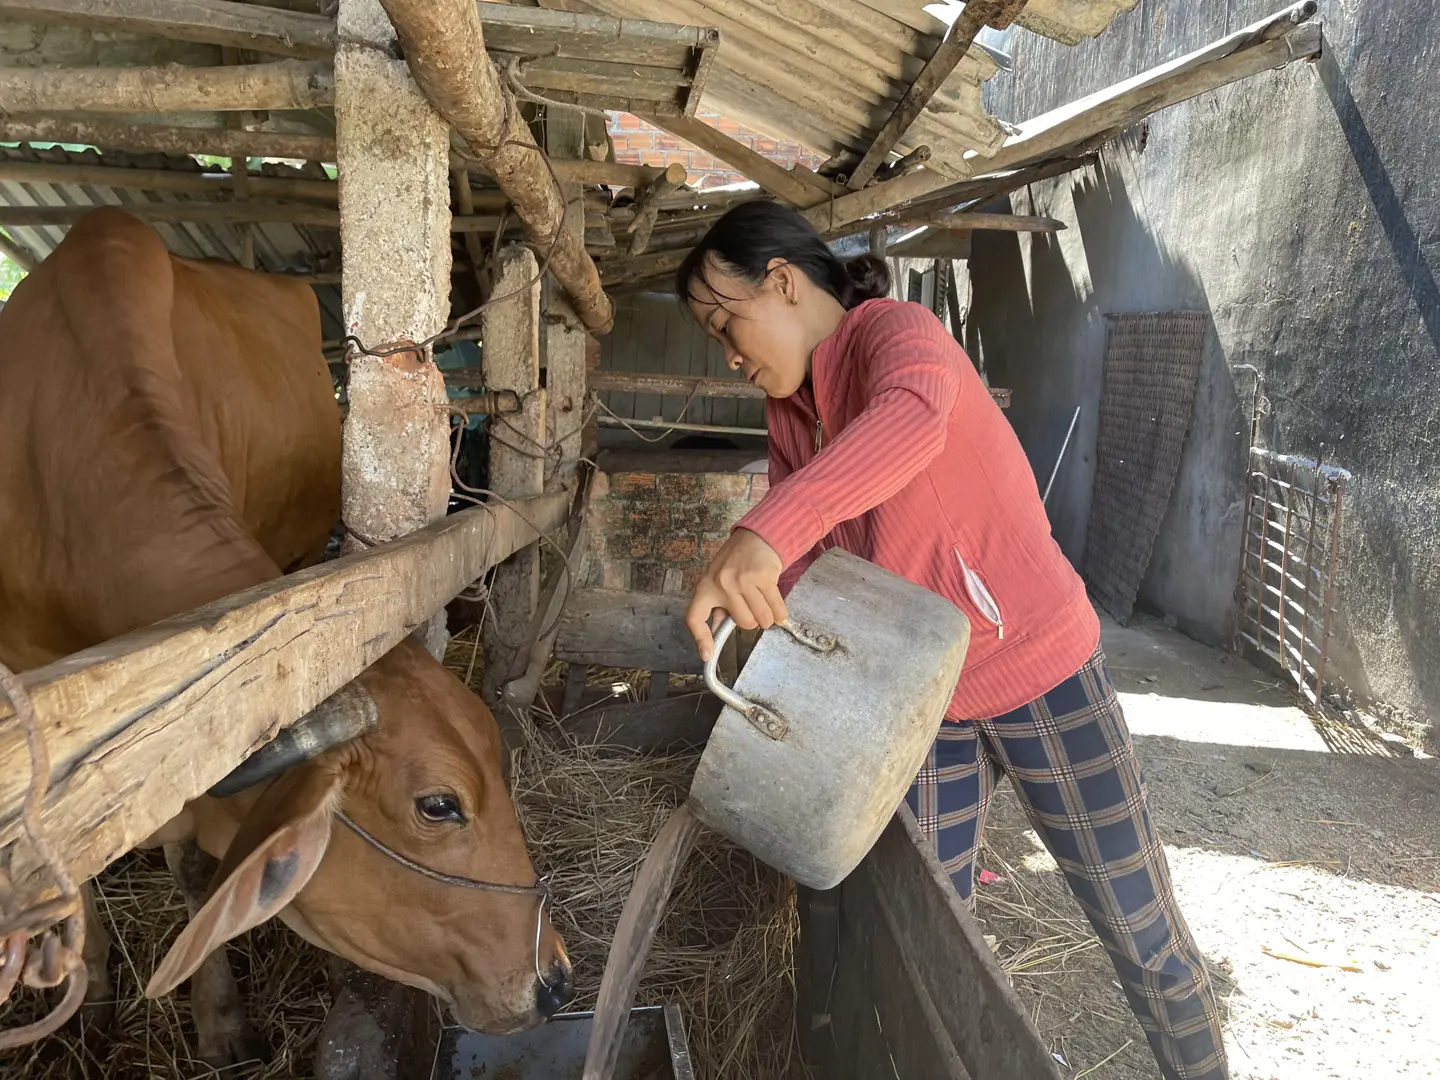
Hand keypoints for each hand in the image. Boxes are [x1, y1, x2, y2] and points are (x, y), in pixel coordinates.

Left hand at [685, 529, 786, 661]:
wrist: (756, 536)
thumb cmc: (735, 561)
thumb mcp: (718, 580)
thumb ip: (719, 605)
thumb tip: (718, 631)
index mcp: (705, 587)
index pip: (695, 618)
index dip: (700, 639)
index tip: (707, 655)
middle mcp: (722, 584)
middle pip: (743, 623)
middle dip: (752, 620)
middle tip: (752, 605)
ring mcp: (742, 581)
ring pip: (761, 620)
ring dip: (768, 618)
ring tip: (765, 604)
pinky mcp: (763, 578)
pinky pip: (776, 610)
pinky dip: (780, 614)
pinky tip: (779, 611)